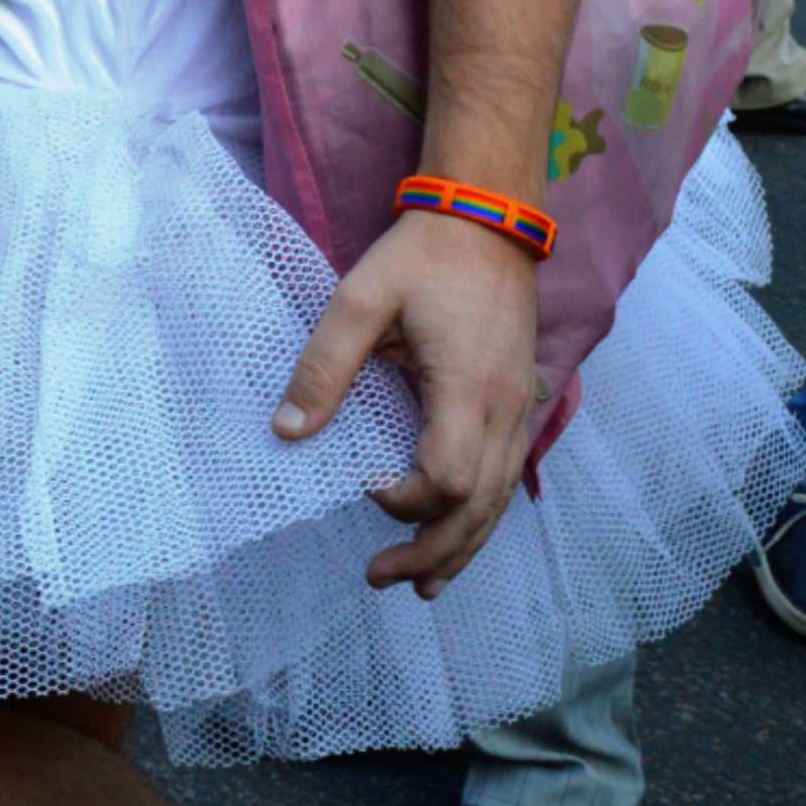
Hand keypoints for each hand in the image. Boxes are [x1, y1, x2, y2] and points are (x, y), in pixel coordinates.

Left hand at [272, 209, 545, 592]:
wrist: (489, 220)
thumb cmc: (421, 257)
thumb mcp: (358, 299)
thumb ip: (323, 366)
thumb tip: (286, 431)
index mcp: (465, 388)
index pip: (447, 476)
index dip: (407, 501)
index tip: (363, 490)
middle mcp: (504, 410)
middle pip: (478, 506)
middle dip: (431, 550)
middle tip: (379, 577)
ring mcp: (519, 410)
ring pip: (500, 501)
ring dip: (461, 546)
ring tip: (420, 585)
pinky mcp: (519, 405)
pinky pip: (507, 479)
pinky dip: (482, 518)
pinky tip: (459, 540)